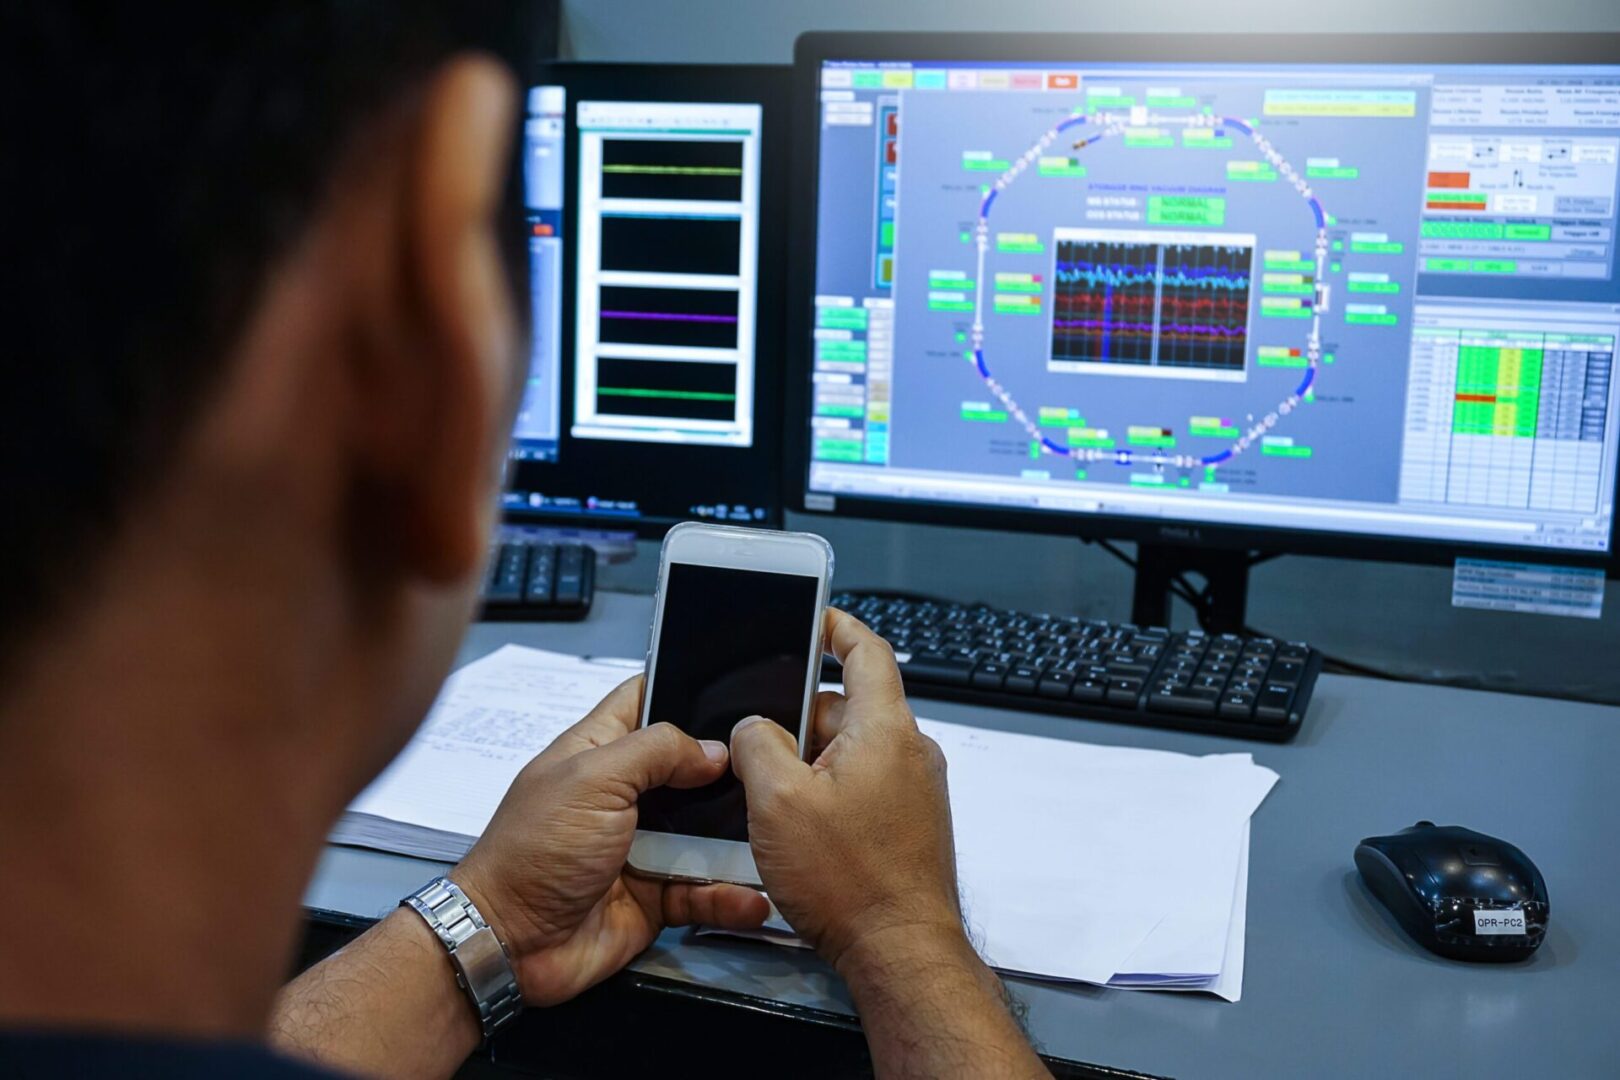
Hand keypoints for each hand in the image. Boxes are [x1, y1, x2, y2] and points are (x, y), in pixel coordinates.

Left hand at [450, 677, 769, 1005]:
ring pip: (707, 832)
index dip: (684, 686)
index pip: (645, 700)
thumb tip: (717, 751)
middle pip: (690, 767)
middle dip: (733, 765)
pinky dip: (730, 897)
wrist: (512, 943)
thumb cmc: (541, 847)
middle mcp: (626, 793)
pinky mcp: (657, 896)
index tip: (741, 682)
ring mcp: (644, 846)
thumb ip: (657, 751)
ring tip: (783, 834)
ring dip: (742, 836)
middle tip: (787, 760)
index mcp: (600, 751)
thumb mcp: (593, 780)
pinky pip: (704, 892)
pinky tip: (756, 899)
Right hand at [729, 608, 963, 971]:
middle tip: (759, 743)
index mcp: (886, 729)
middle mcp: (910, 753)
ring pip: (851, 751)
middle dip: (800, 719)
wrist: (900, 951)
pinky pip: (864, 786)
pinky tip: (800, 829)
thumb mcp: (778, 803)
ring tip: (774, 801)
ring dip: (812, 764)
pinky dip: (830, 792)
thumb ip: (758, 745)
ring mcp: (915, 790)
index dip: (837, 626)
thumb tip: (754, 728)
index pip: (868, 651)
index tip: (816, 617)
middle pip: (848, 707)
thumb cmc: (852, 884)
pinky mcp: (909, 823)